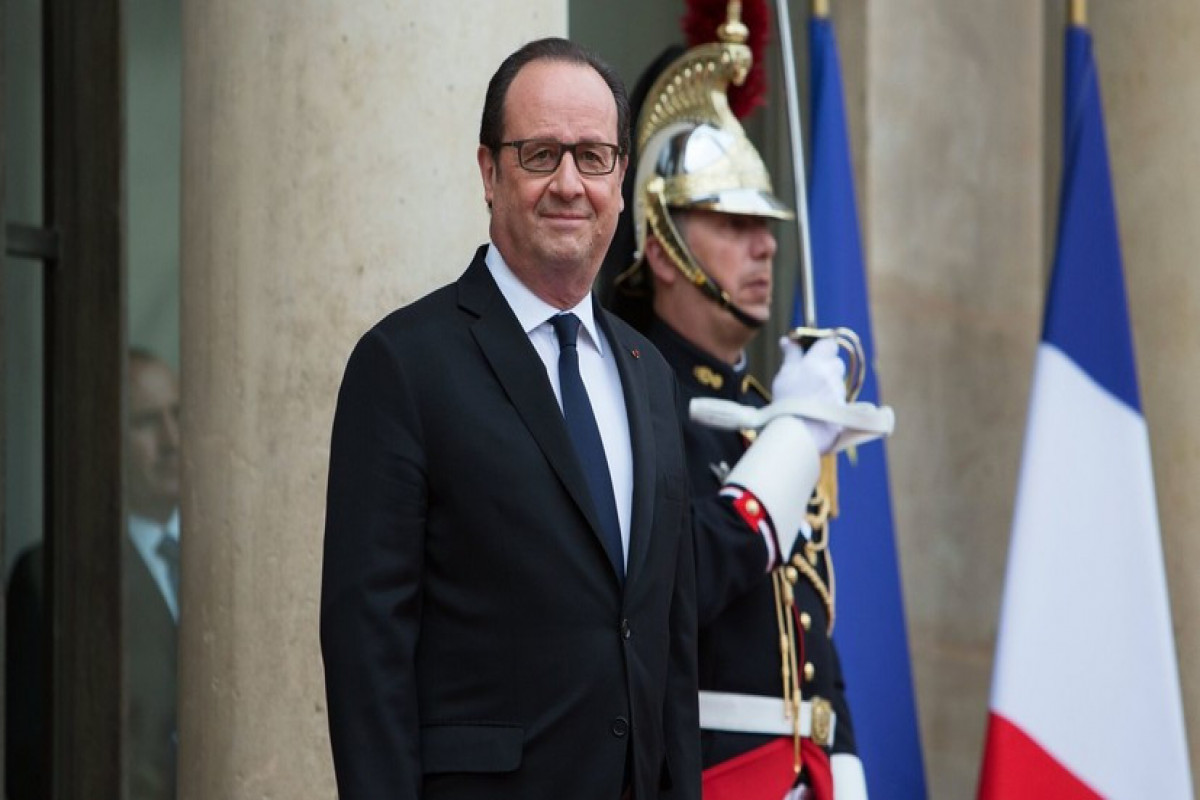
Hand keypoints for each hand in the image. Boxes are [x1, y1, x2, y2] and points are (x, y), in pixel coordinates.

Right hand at [771, 336, 845, 452]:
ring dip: (828, 386)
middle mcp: (832, 375)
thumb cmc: (787, 403)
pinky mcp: (844, 410)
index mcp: (817, 362)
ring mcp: (839, 393)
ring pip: (837, 382)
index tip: (813, 352)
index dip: (822, 347)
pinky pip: (840, 400)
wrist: (798, 433)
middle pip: (836, 363)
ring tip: (811, 399)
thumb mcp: (785, 374)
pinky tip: (818, 411)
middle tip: (810, 377)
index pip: (829, 343)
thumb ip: (791, 355)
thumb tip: (788, 340)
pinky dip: (831, 403)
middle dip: (826, 367)